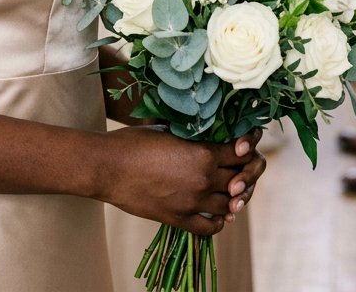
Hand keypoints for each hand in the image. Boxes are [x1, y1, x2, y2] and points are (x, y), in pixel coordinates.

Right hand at [99, 126, 264, 235]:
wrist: (107, 167)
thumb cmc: (133, 141)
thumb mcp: (167, 128)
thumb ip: (192, 133)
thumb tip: (206, 130)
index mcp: (203, 154)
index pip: (242, 152)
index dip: (248, 144)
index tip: (248, 140)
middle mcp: (204, 180)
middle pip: (241, 179)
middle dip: (245, 171)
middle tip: (241, 165)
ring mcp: (193, 203)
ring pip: (230, 205)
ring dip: (235, 197)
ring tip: (231, 189)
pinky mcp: (179, 219)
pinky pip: (211, 227)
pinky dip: (220, 221)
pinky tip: (219, 213)